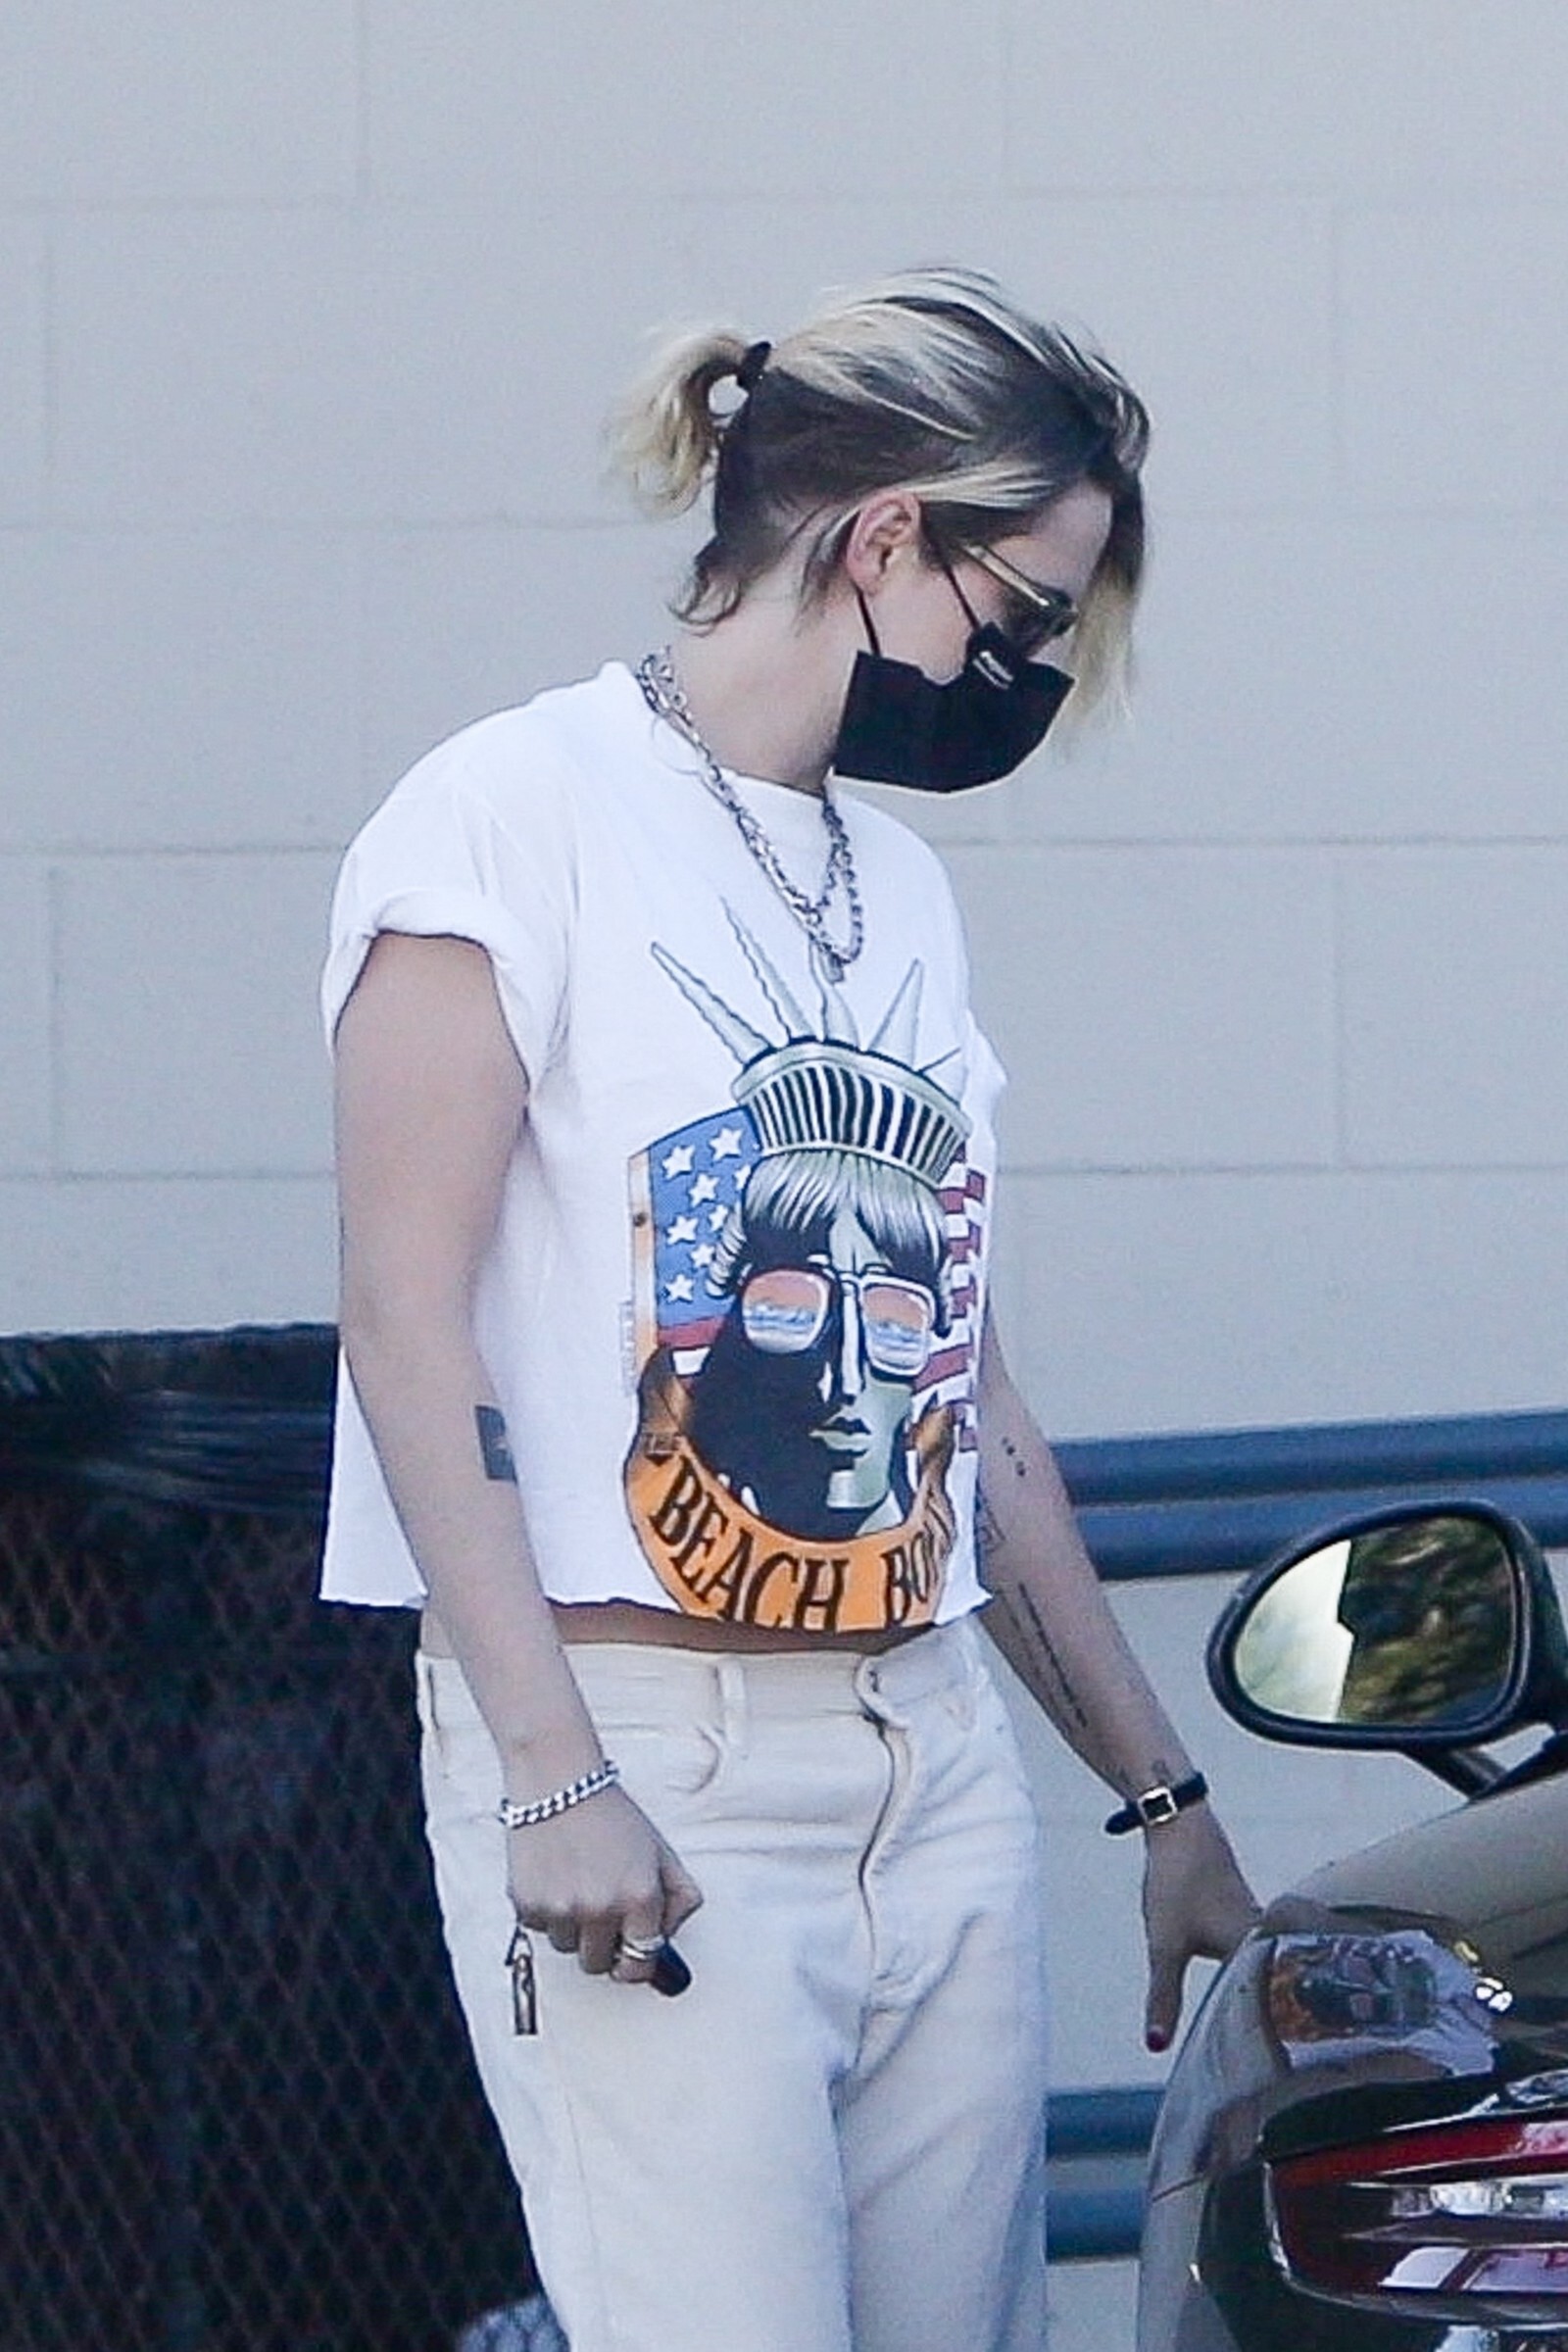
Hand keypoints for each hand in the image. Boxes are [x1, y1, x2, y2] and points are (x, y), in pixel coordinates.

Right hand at [508, 1785, 702, 1985]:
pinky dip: (547, 1912)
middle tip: (603, 1913)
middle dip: (603, 1946)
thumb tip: (670, 1937)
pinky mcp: (528, 1905)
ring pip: (568, 1948)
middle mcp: (601, 1909)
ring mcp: (562, 1910)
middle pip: (599, 1965)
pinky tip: (557, 1879)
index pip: (640, 1964)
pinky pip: (540, 1930)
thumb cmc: (609, 1814)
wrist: (559, 1783)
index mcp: (639, 1897)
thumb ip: (679, 1898)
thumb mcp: (660, 1852)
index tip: (632, 1956)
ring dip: (574, 1928)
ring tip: (579, 1885)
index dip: (637, 1963)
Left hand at [1141, 1805, 1259, 2053]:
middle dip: (1275, 2021)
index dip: (1276, 2037)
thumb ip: (1163, 1998)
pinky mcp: (1246, 1913)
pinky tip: (1249, 1991)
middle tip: (1280, 2065)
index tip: (1279, 2071)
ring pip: (1268, 1968)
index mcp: (1254, 1947)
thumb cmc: (1176, 1883)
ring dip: (1264, 1995)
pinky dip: (1254, 1973)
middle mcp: (1266, 1935)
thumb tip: (1155, 2045)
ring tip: (1268, 2038)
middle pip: (1276, 1988)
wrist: (1178, 1825)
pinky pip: (1258, 1953)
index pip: (1276, 2003)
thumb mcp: (1164, 1946)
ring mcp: (1258, 1922)